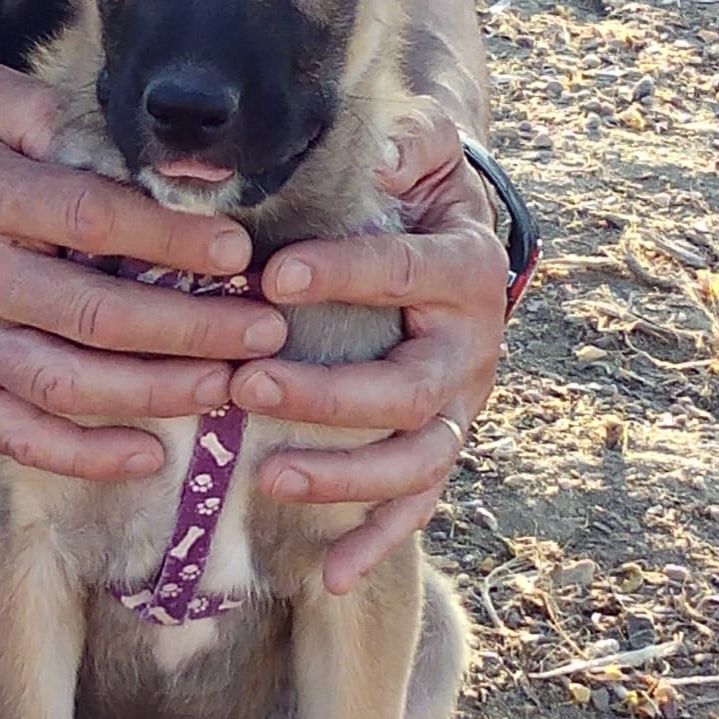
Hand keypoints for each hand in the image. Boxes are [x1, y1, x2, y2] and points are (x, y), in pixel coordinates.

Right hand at [0, 65, 286, 479]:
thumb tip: (127, 152)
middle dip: (191, 326)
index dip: (169, 238)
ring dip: (156, 391)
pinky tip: (150, 454)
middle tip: (263, 330)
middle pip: (93, 313)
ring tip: (227, 386)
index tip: (236, 251)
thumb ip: (47, 112)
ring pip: (67, 382)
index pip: (90, 219)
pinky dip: (85, 456)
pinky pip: (21, 436)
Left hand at [229, 107, 506, 593]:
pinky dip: (377, 542)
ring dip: (344, 476)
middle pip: (408, 389)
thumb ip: (406, 142)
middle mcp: (472, 348)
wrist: (453, 240)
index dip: (345, 273)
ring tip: (268, 477)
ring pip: (413, 459)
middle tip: (247, 385)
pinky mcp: (435, 446)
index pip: (408, 272)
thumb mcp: (418, 154)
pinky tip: (327, 576)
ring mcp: (456, 408)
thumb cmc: (414, 196)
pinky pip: (414, 506)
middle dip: (327, 394)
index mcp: (466, 268)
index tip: (272, 276)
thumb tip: (382, 149)